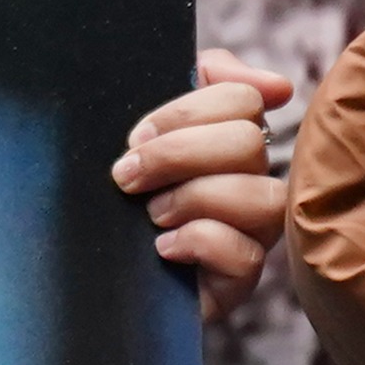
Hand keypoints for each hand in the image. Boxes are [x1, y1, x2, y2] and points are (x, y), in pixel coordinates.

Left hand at [111, 49, 293, 319]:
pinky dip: (199, 241)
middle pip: (248, 143)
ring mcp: (251, 235)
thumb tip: (276, 87)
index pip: (243, 99)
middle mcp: (251, 183)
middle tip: (128, 177)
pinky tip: (162, 247)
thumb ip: (199, 81)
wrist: (88, 273)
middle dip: (178, 154)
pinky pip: (246, 256)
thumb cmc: (115, 194)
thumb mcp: (144, 128)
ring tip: (150, 214)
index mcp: (230, 139)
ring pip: (261, 197)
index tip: (137, 135)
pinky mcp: (237, 284)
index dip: (185, 111)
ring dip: (192, 198)